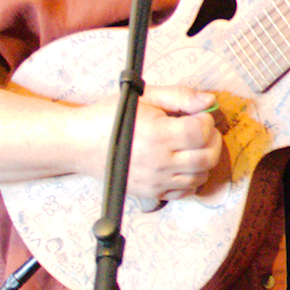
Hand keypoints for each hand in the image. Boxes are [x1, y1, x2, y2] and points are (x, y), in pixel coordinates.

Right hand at [82, 84, 223, 205]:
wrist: (77, 143)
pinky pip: (185, 192)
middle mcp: (159, 161)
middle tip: (202, 130)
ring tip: (193, 146)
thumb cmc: (108, 118)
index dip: (206, 121)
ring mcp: (155, 181)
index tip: (197, 116)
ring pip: (200, 176)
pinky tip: (183, 164)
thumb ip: (180, 96)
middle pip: (207, 157)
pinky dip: (191, 179)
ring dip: (204, 160)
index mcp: (157, 134)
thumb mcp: (143, 97)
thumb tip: (209, 101)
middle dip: (212, 140)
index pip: (201, 132)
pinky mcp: (151, 193)